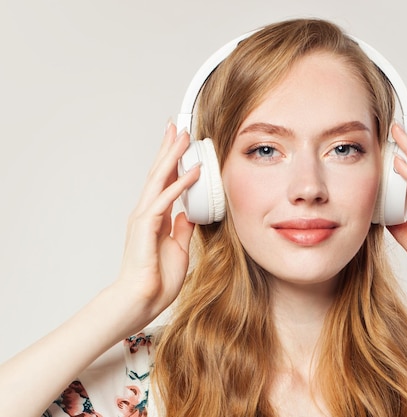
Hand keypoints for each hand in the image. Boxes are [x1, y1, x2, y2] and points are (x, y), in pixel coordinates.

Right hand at [114, 122, 199, 326]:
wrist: (140, 301)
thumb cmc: (155, 280)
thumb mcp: (178, 250)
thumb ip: (181, 230)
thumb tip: (187, 214)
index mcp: (155, 218)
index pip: (164, 182)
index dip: (172, 161)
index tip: (179, 141)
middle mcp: (147, 213)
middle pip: (159, 173)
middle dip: (169, 148)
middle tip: (177, 126)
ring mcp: (144, 218)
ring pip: (159, 179)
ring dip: (173, 157)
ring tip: (184, 136)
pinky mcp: (146, 227)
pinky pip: (165, 200)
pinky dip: (179, 184)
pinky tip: (192, 171)